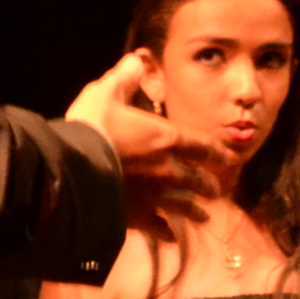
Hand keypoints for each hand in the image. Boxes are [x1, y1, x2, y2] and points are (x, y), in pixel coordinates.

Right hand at [67, 53, 225, 221]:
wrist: (71, 173)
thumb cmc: (90, 129)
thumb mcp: (104, 94)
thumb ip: (122, 78)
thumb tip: (135, 60)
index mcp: (166, 139)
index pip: (202, 145)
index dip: (217, 151)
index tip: (229, 158)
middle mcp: (169, 170)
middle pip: (199, 180)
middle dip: (209, 185)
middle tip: (216, 190)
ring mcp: (155, 197)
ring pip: (185, 207)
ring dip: (197, 212)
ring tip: (205, 217)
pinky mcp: (138, 217)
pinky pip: (159, 228)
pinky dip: (167, 233)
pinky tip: (172, 238)